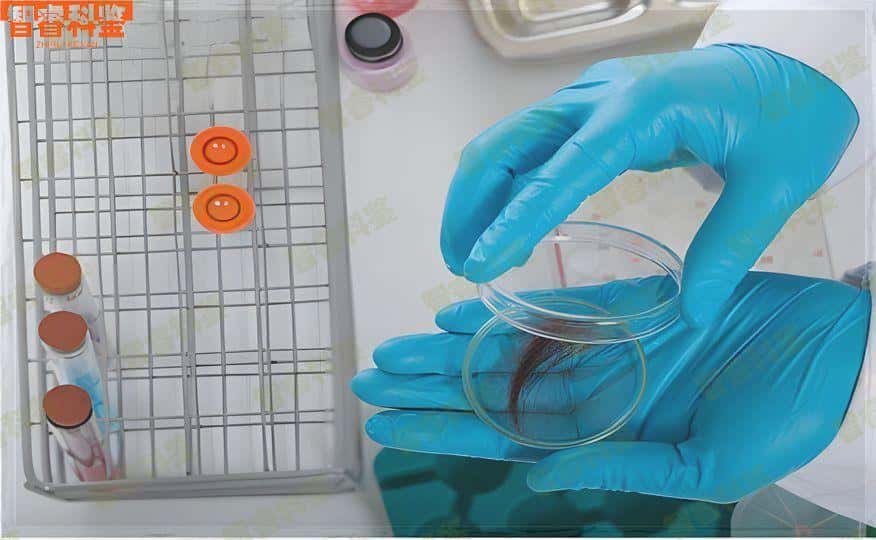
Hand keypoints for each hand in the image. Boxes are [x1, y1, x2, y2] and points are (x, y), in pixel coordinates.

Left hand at [352, 272, 868, 502]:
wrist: (833, 348)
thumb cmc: (784, 419)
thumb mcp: (704, 469)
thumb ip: (617, 470)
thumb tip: (536, 480)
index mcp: (605, 438)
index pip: (503, 440)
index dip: (442, 432)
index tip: (387, 427)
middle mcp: (593, 394)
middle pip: (489, 394)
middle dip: (427, 389)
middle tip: (367, 381)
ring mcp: (604, 348)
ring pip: (507, 350)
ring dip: (449, 349)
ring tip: (394, 348)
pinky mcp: (625, 307)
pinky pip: (552, 308)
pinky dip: (504, 310)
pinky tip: (459, 311)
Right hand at [440, 44, 858, 325]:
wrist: (787, 68)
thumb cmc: (786, 116)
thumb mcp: (774, 184)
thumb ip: (728, 247)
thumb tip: (692, 314)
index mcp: (641, 110)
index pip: (559, 169)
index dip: (514, 217)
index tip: (480, 262)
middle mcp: (600, 97)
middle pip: (505, 145)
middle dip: (470, 204)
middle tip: (459, 264)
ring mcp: (589, 100)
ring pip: (506, 143)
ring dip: (477, 195)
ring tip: (468, 253)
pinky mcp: (590, 112)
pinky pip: (529, 147)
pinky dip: (504, 186)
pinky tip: (506, 226)